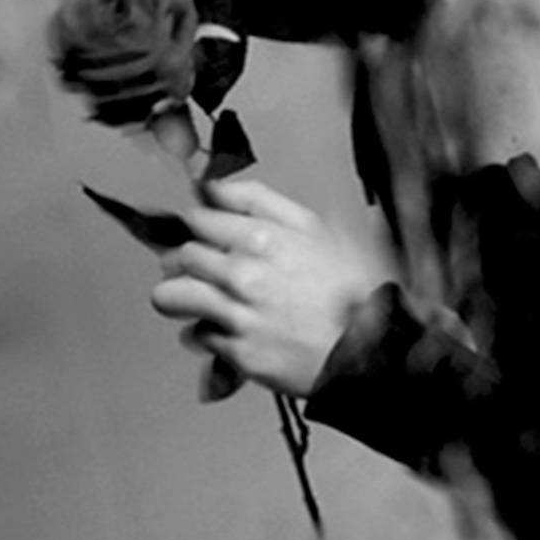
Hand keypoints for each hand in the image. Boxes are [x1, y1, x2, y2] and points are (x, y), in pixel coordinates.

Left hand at [151, 179, 383, 397]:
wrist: (366, 346)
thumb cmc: (348, 287)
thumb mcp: (312, 226)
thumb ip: (259, 201)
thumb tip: (218, 187)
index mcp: (262, 238)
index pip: (199, 218)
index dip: (198, 222)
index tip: (202, 228)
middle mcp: (243, 275)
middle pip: (183, 254)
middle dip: (188, 258)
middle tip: (202, 264)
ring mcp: (237, 315)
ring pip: (172, 295)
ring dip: (178, 294)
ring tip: (191, 296)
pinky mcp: (236, 352)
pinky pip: (197, 335)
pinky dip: (205, 331)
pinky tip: (223, 327)